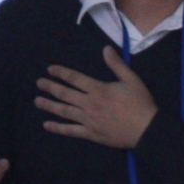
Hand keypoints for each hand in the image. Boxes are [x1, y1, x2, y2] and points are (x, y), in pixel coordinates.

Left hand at [36, 47, 158, 149]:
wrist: (146, 130)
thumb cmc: (140, 103)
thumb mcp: (131, 79)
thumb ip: (116, 64)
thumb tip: (105, 48)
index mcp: (98, 89)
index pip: (75, 78)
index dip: (61, 73)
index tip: (50, 69)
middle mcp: (89, 104)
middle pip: (65, 94)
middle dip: (51, 88)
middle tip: (39, 83)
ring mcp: (88, 120)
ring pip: (64, 111)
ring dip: (49, 106)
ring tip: (37, 101)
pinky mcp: (91, 134)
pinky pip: (71, 131)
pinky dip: (58, 128)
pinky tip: (47, 125)